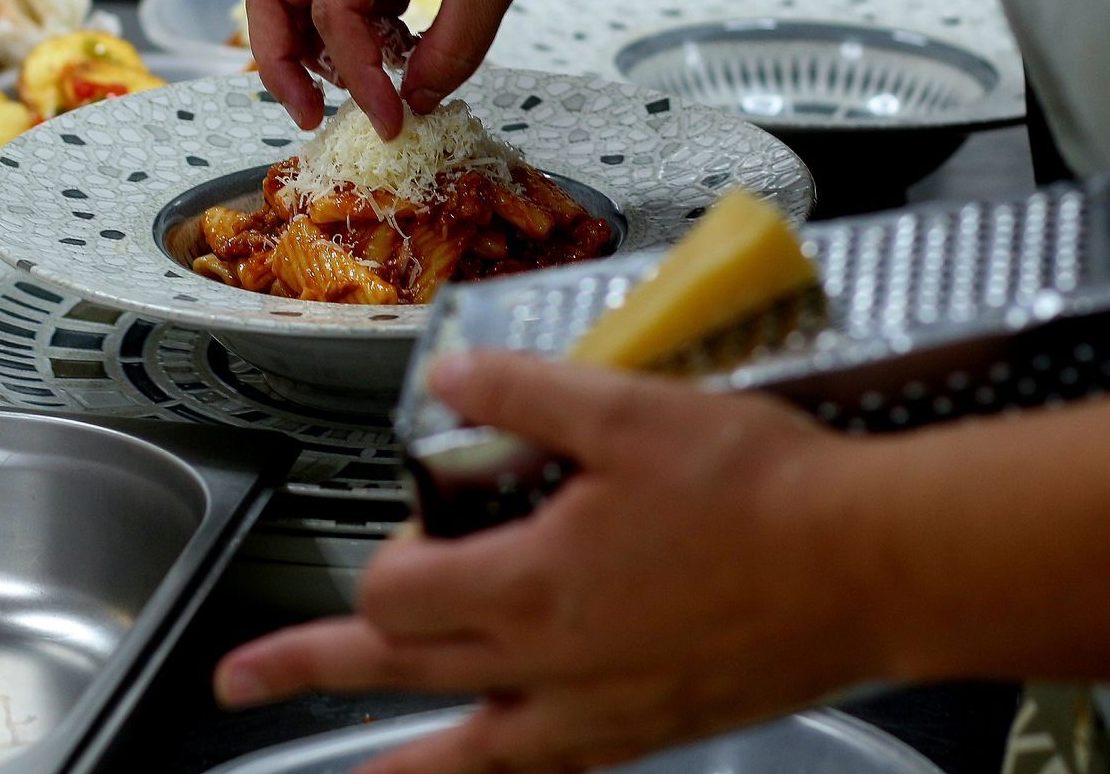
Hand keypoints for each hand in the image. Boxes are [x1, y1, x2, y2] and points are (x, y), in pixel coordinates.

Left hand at [213, 354, 887, 773]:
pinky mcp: (645, 732)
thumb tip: (452, 375)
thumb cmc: (762, 492)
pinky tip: (498, 762)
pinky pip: (546, 769)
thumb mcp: (630, 409)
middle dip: (307, 672)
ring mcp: (596, 712)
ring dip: (395, 759)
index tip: (414, 521)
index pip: (399, 594)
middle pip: (399, 674)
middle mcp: (549, 667)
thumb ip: (526, 389)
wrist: (870, 565)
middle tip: (238, 684)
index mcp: (532, 585)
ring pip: (467, 754)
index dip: (386, 554)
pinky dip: (499, 770)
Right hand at [246, 0, 608, 138]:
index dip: (355, 73)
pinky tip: (405, 57)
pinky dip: (368, 35)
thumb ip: (453, 47)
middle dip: (283, 60)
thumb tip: (416, 102)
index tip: (387, 119)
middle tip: (309, 117)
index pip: (330, 9)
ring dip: (325, 49)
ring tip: (370, 91)